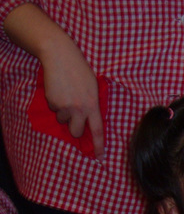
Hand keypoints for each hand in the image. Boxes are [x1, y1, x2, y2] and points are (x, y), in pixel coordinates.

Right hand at [41, 41, 104, 158]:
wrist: (60, 56)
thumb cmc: (80, 70)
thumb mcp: (94, 87)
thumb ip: (93, 105)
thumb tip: (90, 120)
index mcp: (93, 106)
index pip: (97, 131)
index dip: (99, 146)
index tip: (100, 157)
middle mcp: (79, 109)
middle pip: (75, 131)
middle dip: (74, 128)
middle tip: (74, 117)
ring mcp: (65, 106)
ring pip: (63, 119)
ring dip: (64, 112)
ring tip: (67, 95)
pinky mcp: (52, 102)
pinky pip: (54, 109)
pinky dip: (55, 103)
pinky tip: (59, 90)